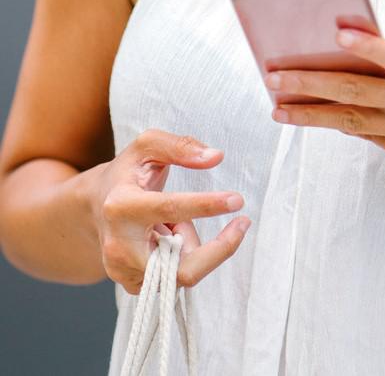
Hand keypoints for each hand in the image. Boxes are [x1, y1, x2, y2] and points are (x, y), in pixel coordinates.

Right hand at [89, 128, 250, 294]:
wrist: (95, 207)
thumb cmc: (126, 173)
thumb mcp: (147, 146)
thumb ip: (182, 146)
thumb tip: (215, 157)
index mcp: (120, 205)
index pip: (169, 208)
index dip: (206, 205)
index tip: (237, 200)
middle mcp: (118, 246)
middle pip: (182, 268)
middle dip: (217, 249)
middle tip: (241, 224)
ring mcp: (123, 272)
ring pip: (182, 272)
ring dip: (191, 244)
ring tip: (175, 224)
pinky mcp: (132, 286)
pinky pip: (174, 277)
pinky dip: (182, 256)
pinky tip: (167, 239)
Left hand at [265, 29, 384, 213]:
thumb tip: (350, 53)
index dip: (367, 45)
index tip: (336, 34)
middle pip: (360, 90)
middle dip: (312, 83)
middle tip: (275, 76)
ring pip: (353, 120)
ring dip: (311, 113)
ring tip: (279, 107)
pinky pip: (368, 136)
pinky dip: (340, 124)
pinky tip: (313, 118)